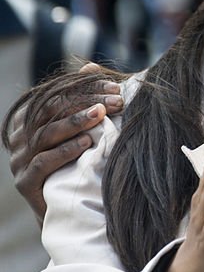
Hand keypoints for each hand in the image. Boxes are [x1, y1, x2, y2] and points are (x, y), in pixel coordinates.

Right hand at [8, 63, 123, 222]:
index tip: (116, 87)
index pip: (56, 95)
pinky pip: (42, 162)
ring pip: (45, 134)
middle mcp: (20, 137)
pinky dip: (66, 150)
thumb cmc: (76, 159)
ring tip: (101, 116)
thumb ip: (81, 98)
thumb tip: (90, 65)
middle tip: (116, 101)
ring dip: (76, 123)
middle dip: (86, 103)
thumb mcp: (80, 127)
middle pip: (51, 112)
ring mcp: (19, 160)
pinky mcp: (25, 182)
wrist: (68, 206)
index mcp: (29, 118)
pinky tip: (87, 143)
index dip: (86, 88)